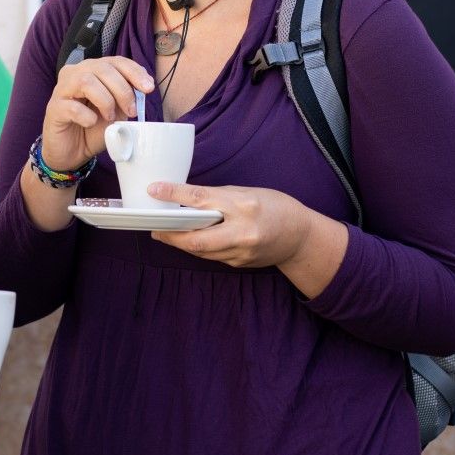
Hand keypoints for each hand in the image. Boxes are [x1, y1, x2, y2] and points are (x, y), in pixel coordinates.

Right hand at [40, 56, 154, 171]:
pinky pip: (71, 106)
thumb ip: (127, 97)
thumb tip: (144, 86)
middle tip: (131, 111)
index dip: (134, 71)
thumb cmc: (93, 129)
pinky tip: (90, 123)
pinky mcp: (54, 108)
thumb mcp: (117, 111)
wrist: (72, 153)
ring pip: (86, 81)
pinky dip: (86, 116)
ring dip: (105, 100)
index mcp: (92, 70)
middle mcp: (75, 74)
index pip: (115, 61)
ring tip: (110, 117)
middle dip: (122, 90)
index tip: (148, 88)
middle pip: (102, 69)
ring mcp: (61, 90)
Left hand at [146, 181, 314, 268]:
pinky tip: (189, 241)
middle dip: (170, 234)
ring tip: (165, 233)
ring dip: (180, 242)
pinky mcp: (239, 263)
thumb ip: (219, 197)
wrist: (300, 236)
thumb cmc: (274, 207)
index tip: (154, 190)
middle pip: (195, 238)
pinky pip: (211, 256)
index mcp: (243, 204)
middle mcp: (242, 230)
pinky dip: (198, 248)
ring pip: (200, 251)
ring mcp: (241, 251)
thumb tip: (187, 199)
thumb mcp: (248, 193)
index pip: (201, 198)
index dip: (174, 194)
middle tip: (154, 228)